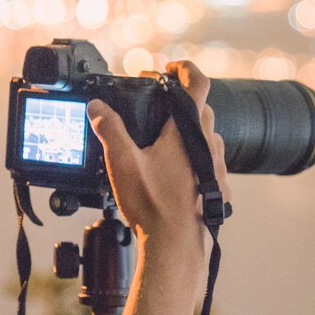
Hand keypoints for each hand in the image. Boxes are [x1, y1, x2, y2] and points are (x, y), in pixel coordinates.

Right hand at [88, 61, 230, 261]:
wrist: (176, 247)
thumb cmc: (153, 206)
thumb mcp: (122, 163)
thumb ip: (109, 130)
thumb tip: (97, 107)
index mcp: (187, 131)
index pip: (197, 83)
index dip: (185, 68)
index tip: (170, 67)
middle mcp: (208, 145)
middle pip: (200, 109)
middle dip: (180, 102)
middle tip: (157, 104)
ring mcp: (216, 167)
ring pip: (206, 137)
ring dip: (187, 132)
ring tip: (162, 141)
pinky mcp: (217, 188)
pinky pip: (208, 164)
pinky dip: (193, 160)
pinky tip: (174, 173)